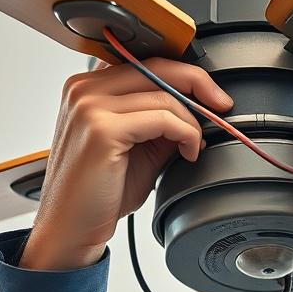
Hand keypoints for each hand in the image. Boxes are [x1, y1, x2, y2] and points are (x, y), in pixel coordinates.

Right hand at [20, 60, 231, 270]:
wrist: (71, 229)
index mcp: (87, 88)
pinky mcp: (102, 128)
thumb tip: (198, 109)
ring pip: (164, 93)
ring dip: (192, 121)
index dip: (183, 74)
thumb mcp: (138, 149)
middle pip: (156, 67)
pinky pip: (163, 118)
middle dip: (198, 84)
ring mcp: (89, 106)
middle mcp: (84, 90)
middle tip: (221, 106)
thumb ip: (161, 123)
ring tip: (193, 147)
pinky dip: (186, 133)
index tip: (210, 94)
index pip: (144, 62)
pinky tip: (187, 153)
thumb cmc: (98, 195)